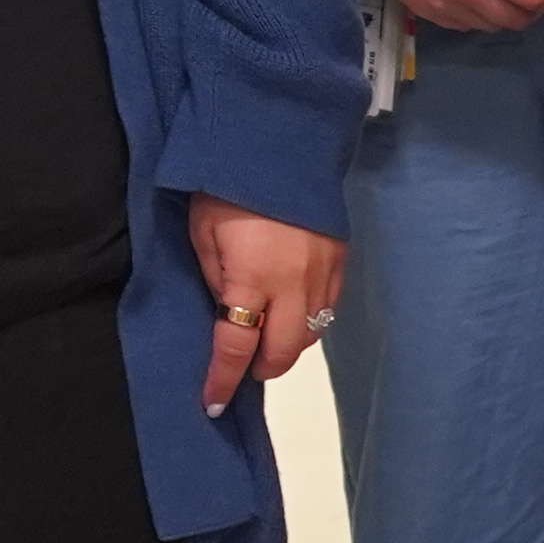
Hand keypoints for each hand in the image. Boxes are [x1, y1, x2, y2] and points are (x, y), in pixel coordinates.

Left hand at [189, 195, 344, 410]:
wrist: (279, 139)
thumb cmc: (226, 185)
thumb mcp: (201, 232)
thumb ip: (215, 278)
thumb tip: (227, 312)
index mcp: (252, 278)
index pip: (236, 347)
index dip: (223, 379)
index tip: (212, 403)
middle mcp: (294, 284)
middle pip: (284, 353)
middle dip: (261, 368)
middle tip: (242, 365)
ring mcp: (324, 272)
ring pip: (311, 334)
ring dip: (287, 345)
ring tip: (265, 335)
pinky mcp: (341, 259)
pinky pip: (329, 307)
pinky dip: (309, 319)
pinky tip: (291, 309)